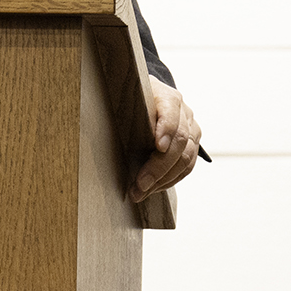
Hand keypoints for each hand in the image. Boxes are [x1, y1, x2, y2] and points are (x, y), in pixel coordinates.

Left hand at [131, 76, 201, 202]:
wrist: (145, 97)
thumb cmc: (131, 100)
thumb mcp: (126, 98)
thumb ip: (123, 108)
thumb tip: (97, 125)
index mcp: (167, 98)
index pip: (171, 114)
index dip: (166, 130)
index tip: (159, 147)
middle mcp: (184, 113)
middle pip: (180, 142)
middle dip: (159, 167)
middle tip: (140, 185)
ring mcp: (192, 129)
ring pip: (186, 158)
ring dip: (163, 180)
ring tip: (141, 192)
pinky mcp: (192, 145)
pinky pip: (187, 167)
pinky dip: (169, 180)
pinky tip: (152, 188)